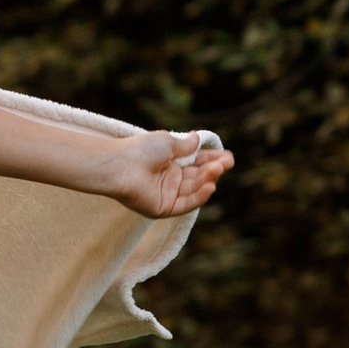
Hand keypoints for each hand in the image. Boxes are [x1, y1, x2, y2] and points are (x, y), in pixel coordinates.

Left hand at [110, 127, 233, 220]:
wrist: (121, 165)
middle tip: (227, 162)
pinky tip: (210, 186)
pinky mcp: (163, 208)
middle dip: (213, 169)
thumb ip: (185, 145)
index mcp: (169, 163)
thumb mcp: (167, 142)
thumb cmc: (140, 149)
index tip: (226, 156)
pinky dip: (199, 197)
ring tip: (217, 170)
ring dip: (207, 180)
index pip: (195, 163)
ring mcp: (166, 195)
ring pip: (193, 190)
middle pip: (197, 177)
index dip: (211, 160)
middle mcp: (169, 180)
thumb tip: (198, 138)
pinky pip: (185, 204)